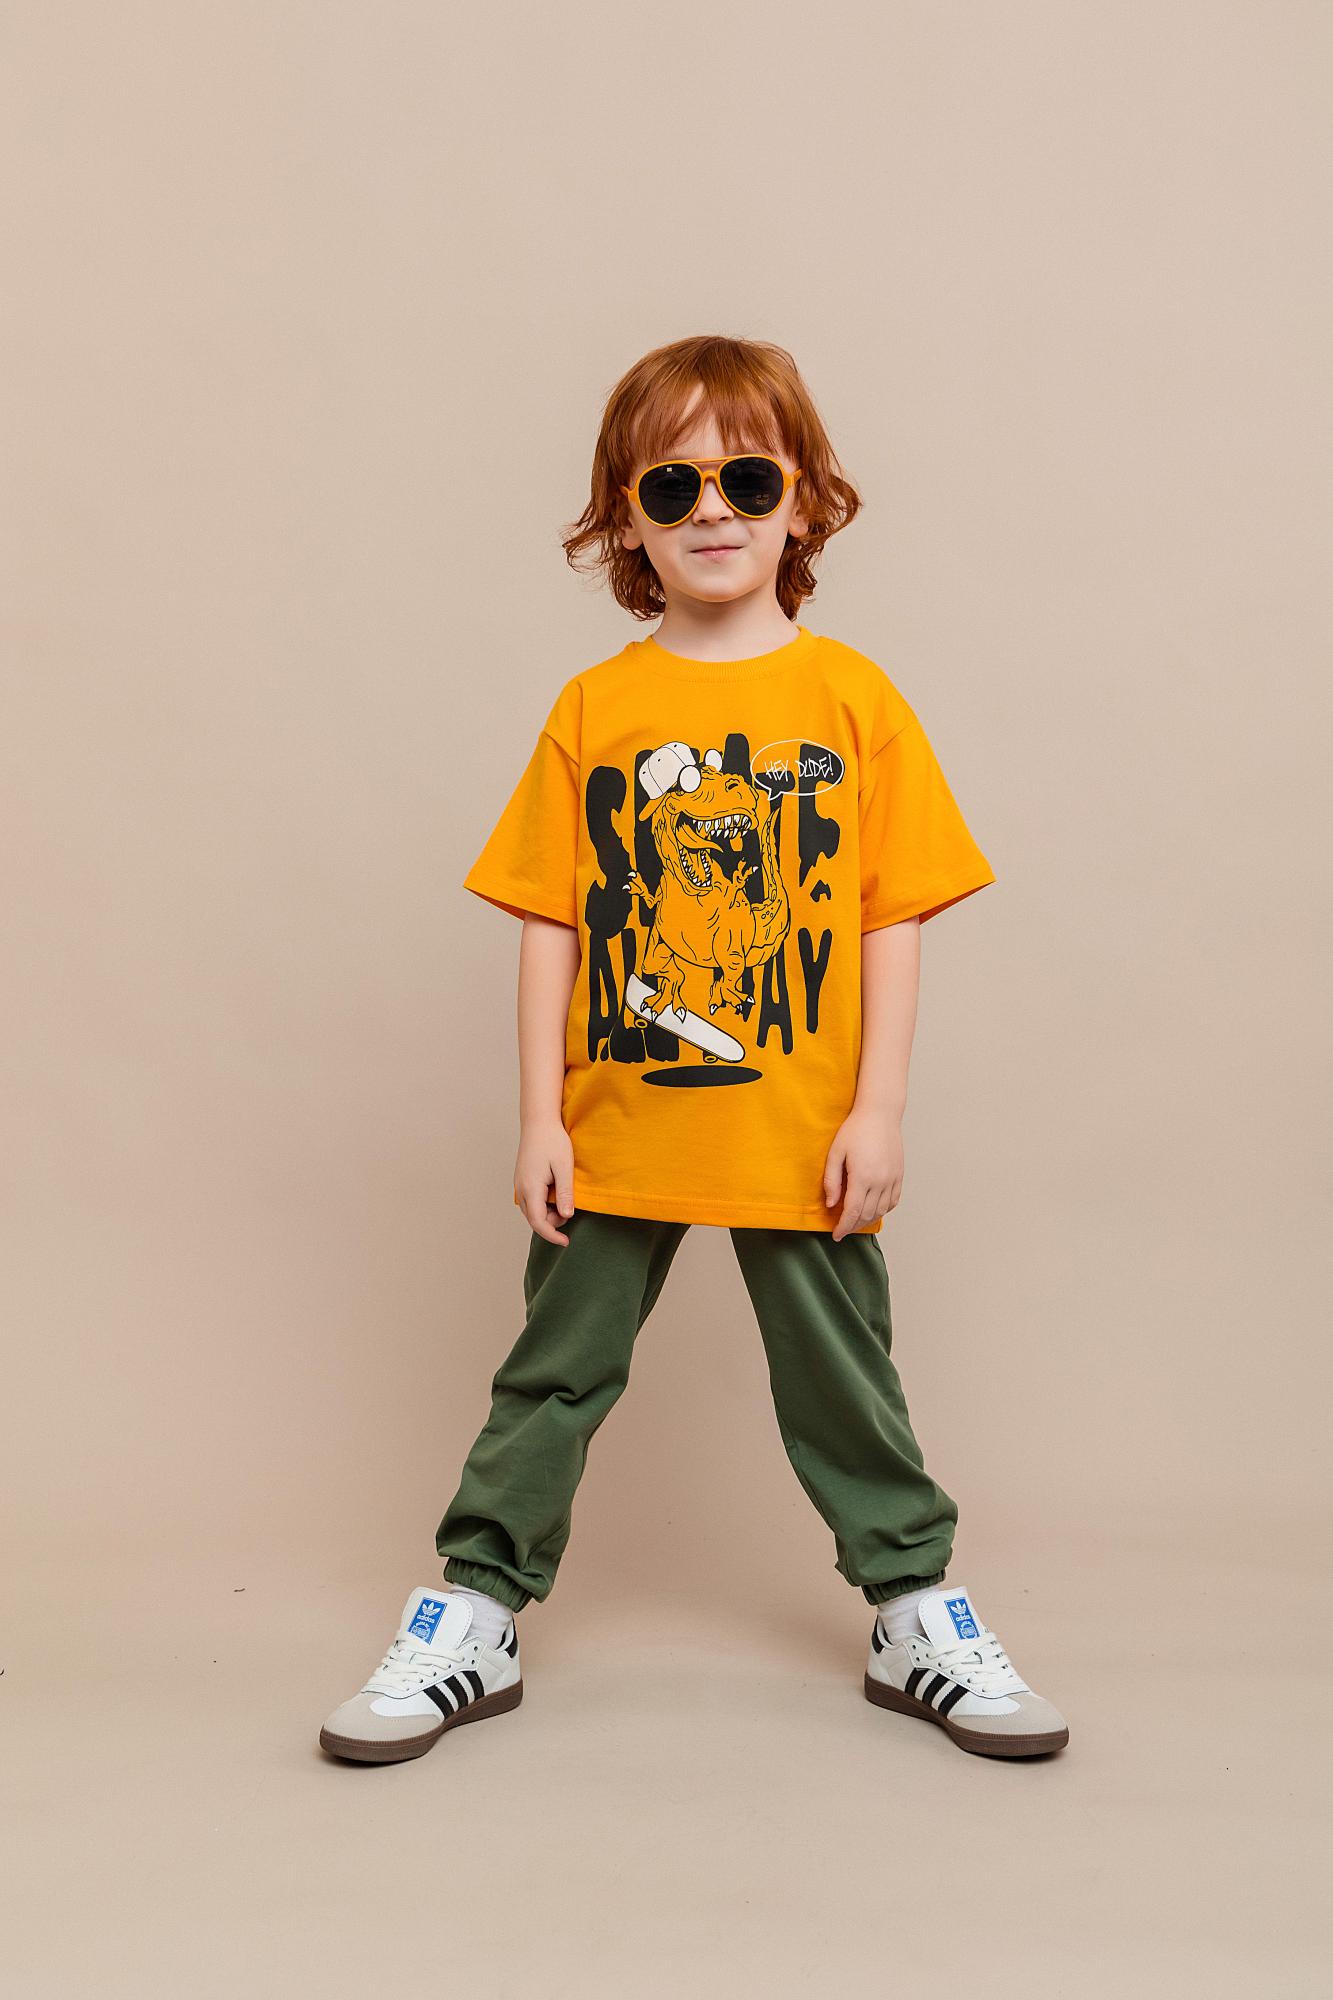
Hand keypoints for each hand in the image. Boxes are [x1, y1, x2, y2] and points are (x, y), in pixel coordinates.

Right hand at [514, 1119, 575, 1244]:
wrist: (538, 1123)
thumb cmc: (553, 1141)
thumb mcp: (564, 1167)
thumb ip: (564, 1193)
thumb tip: (566, 1217)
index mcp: (531, 1188)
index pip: (539, 1223)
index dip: (552, 1235)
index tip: (566, 1242)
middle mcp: (521, 1190)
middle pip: (534, 1220)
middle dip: (552, 1224)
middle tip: (569, 1210)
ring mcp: (519, 1185)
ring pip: (531, 1212)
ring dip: (547, 1215)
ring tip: (563, 1199)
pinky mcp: (522, 1181)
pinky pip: (531, 1202)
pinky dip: (543, 1206)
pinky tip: (554, 1194)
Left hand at [823, 1105, 903, 1240]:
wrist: (880, 1113)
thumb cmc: (855, 1129)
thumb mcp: (836, 1153)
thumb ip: (832, 1180)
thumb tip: (831, 1204)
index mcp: (863, 1177)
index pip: (853, 1212)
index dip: (843, 1227)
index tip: (836, 1235)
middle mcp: (880, 1181)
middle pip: (867, 1215)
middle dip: (853, 1226)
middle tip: (842, 1229)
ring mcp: (892, 1179)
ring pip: (881, 1211)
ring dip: (868, 1220)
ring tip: (855, 1222)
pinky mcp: (899, 1175)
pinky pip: (893, 1201)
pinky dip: (883, 1210)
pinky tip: (874, 1210)